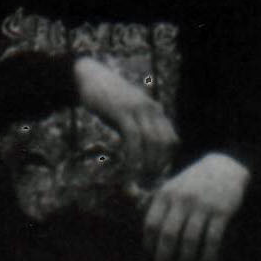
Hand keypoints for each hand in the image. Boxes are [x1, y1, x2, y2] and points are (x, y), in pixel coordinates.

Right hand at [72, 56, 177, 180]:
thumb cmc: (107, 100)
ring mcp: (138, 110)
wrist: (89, 77)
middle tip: (147, 183)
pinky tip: (128, 170)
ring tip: (139, 181)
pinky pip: (133, 139)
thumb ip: (138, 129)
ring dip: (147, 165)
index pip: (172, 140)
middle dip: (158, 167)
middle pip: (164, 143)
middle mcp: (152, 109)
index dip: (166, 161)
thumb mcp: (129, 113)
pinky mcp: (123, 112)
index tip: (155, 176)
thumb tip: (142, 154)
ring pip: (152, 143)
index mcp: (156, 110)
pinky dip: (133, 158)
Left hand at [143, 153, 249, 260]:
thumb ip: (154, 204)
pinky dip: (208, 258)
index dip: (149, 245)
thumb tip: (139, 226)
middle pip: (168, 235)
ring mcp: (203, 205)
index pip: (151, 224)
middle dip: (163, 260)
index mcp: (166, 194)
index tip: (150, 260)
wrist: (225, 165)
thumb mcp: (171, 186)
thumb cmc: (193, 183)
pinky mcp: (222, 211)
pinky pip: (213, 239)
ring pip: (190, 240)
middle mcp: (182, 199)